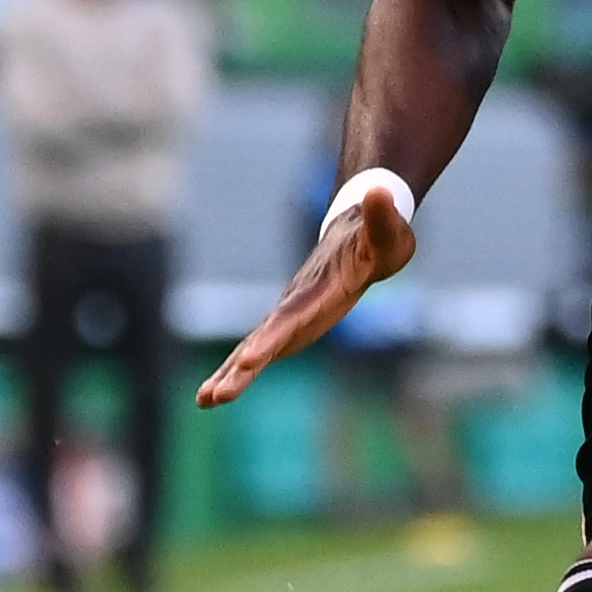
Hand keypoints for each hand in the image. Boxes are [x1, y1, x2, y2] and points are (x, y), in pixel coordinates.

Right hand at [197, 182, 416, 406]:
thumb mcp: (388, 232)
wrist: (355, 232)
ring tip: (204, 400)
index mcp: (321, 288)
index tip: (251, 360)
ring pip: (253, 348)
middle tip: (215, 395)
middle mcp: (295, 303)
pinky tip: (214, 394)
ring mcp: (289, 315)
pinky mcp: (289, 326)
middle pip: (264, 339)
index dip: (273, 337)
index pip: (293, 315)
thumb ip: (381, 218)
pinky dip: (236, 371)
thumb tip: (380, 191)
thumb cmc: (377, 238)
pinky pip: (259, 351)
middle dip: (240, 368)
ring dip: (229, 375)